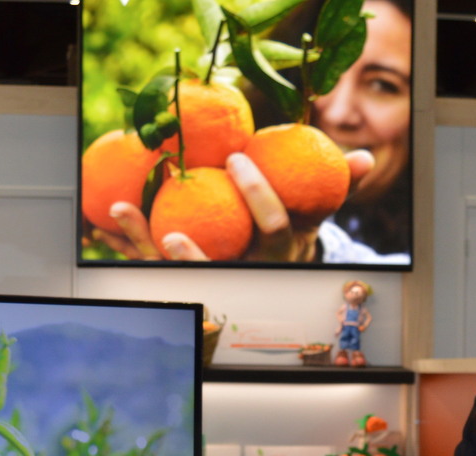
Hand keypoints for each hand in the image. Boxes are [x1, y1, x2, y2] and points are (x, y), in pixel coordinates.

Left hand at [89, 149, 375, 261]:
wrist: (270, 272)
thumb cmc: (290, 231)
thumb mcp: (315, 211)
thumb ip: (340, 184)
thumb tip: (365, 158)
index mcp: (275, 252)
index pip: (271, 226)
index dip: (256, 195)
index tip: (237, 158)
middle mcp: (240, 272)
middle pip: (217, 267)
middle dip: (197, 255)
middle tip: (175, 226)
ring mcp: (208, 276)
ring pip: (172, 268)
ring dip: (145, 242)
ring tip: (123, 211)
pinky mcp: (179, 275)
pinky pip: (150, 258)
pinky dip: (129, 236)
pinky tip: (110, 212)